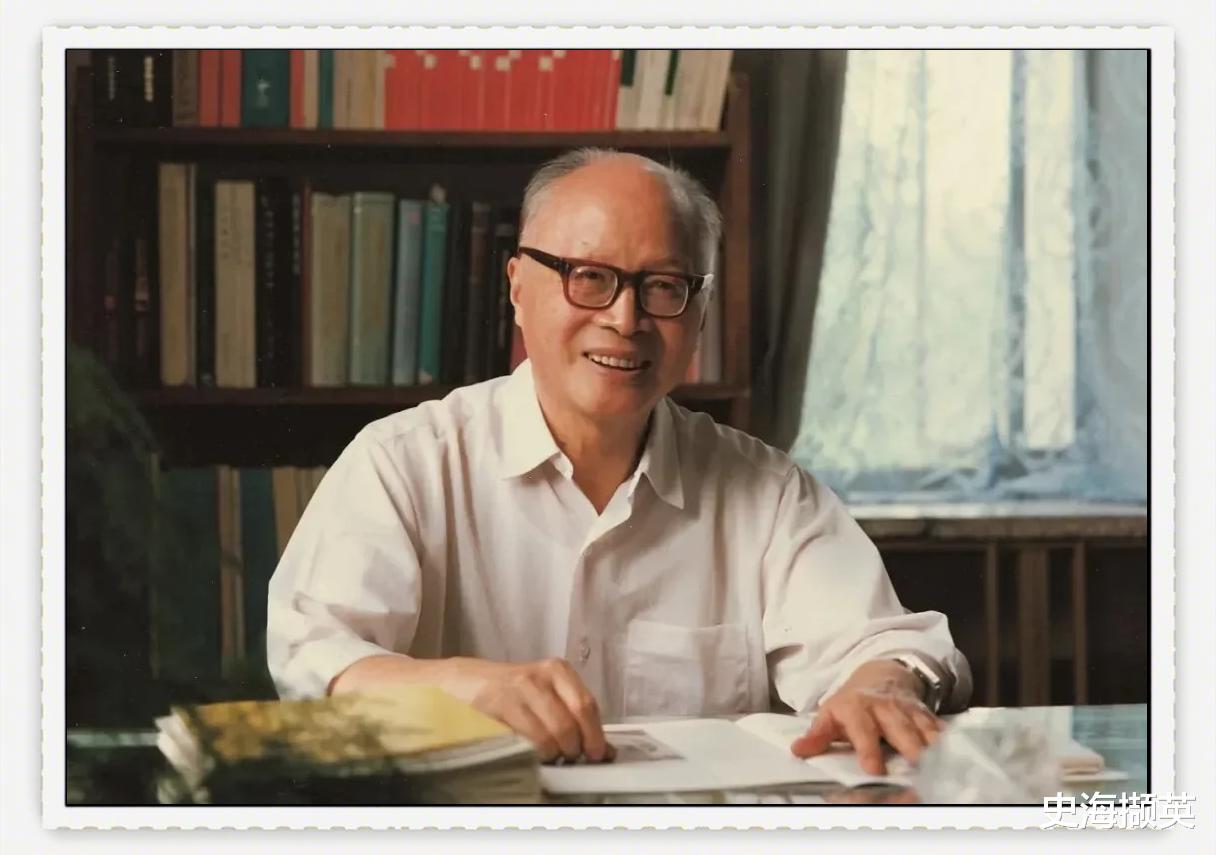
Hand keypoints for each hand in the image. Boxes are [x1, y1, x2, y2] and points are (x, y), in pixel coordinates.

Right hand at [449, 656, 615, 764]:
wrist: (465, 683)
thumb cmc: (512, 691)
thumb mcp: (547, 694)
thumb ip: (575, 717)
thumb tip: (605, 749)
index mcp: (558, 670)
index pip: (587, 706)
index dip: (594, 736)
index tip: (596, 754)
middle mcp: (539, 677)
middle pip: (569, 724)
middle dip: (573, 749)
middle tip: (569, 756)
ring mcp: (516, 692)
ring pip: (548, 737)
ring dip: (552, 754)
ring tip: (548, 754)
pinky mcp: (497, 709)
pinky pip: (525, 742)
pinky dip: (533, 754)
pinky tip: (531, 751)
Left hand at [790, 660, 944, 774]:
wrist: (880, 675)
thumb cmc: (851, 704)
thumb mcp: (829, 714)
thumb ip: (817, 735)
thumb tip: (798, 750)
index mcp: (857, 709)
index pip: (863, 731)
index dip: (868, 750)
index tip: (873, 770)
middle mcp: (885, 709)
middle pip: (900, 730)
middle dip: (909, 750)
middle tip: (916, 771)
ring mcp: (908, 711)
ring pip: (923, 730)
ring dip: (932, 748)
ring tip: (939, 766)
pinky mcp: (925, 715)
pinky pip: (939, 728)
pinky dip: (948, 741)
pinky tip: (957, 754)